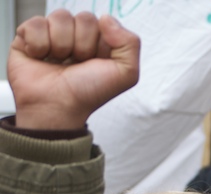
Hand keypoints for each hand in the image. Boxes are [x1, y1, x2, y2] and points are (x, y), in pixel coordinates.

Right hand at [8, 11, 140, 129]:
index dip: (100, 43)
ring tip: (59, 62)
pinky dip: (39, 44)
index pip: (103, 22)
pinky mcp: (28, 35)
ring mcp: (53, 34)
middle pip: (83, 18)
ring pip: (60, 17)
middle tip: (77, 64)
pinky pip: (35, 23)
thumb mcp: (126, 74)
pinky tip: (41, 58)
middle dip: (83, 45)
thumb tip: (106, 18)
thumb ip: (131, 43)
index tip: (95, 62)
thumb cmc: (89, 92)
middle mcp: (77, 36)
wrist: (57, 107)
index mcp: (100, 41)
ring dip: (61, 45)